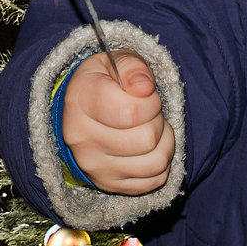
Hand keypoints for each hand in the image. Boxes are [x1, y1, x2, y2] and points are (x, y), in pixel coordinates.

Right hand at [61, 51, 175, 194]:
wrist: (82, 110)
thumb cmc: (106, 80)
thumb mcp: (116, 61)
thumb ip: (132, 67)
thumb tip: (145, 87)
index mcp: (81, 101)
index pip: (131, 112)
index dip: (151, 101)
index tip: (147, 93)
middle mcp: (82, 139)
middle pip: (146, 139)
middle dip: (158, 120)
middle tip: (149, 111)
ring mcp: (93, 166)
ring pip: (154, 163)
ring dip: (165, 142)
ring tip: (153, 127)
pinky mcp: (107, 184)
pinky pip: (153, 181)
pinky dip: (161, 163)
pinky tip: (150, 147)